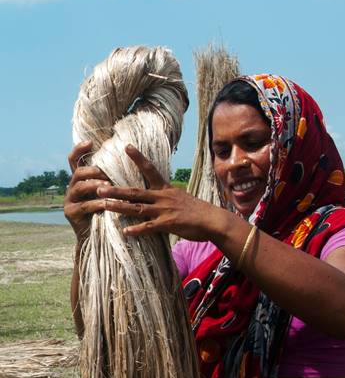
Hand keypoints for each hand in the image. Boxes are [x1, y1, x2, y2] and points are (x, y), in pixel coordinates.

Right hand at [64, 141, 111, 241]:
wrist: (100, 236)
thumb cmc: (110, 209)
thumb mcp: (110, 191)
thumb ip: (112, 177)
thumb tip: (128, 158)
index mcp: (81, 179)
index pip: (74, 160)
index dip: (79, 150)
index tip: (90, 142)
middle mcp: (73, 187)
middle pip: (78, 172)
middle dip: (92, 170)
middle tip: (105, 172)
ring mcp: (70, 200)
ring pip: (79, 187)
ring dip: (95, 184)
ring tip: (108, 185)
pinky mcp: (71, 213)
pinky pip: (85, 205)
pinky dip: (98, 203)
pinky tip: (108, 203)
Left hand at [96, 145, 221, 240]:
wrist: (213, 220)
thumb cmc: (198, 211)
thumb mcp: (181, 198)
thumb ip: (167, 196)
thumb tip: (158, 196)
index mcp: (166, 188)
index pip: (150, 169)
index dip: (138, 158)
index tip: (126, 147)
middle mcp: (163, 197)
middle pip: (135, 192)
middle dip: (116, 190)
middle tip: (98, 187)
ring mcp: (164, 210)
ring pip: (137, 208)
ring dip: (119, 207)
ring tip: (104, 206)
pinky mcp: (168, 224)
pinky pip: (149, 227)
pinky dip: (137, 229)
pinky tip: (125, 231)